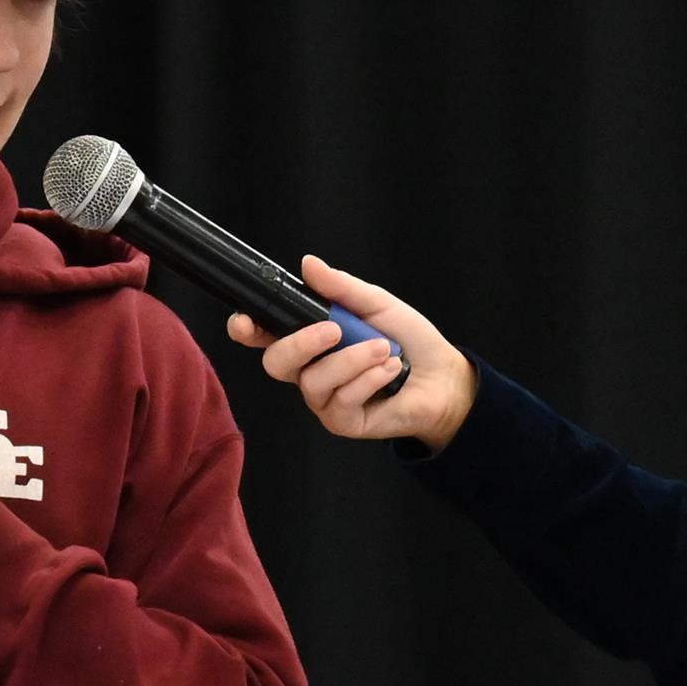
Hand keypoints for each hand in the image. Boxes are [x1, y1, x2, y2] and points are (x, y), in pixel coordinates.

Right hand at [224, 256, 476, 450]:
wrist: (442, 375)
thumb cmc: (407, 338)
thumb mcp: (376, 304)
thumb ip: (340, 288)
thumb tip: (308, 264)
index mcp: (309, 338)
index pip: (265, 336)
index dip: (247, 329)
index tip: (244, 322)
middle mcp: (309, 370)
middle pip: (276, 363)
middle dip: (300, 343)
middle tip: (334, 329)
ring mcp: (323, 399)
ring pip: (313, 382)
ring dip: (352, 359)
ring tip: (385, 348)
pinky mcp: (342, 421)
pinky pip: (341, 401)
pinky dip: (368, 379)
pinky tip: (390, 370)